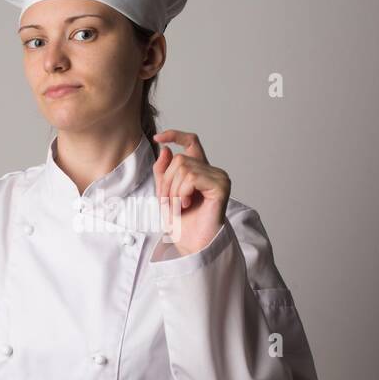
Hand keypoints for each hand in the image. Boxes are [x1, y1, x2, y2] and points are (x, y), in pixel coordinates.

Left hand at [152, 129, 230, 256]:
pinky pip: (192, 178)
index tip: (157, 138)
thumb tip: (165, 149)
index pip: (191, 141)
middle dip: (166, 182)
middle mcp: (212, 171)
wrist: (192, 244)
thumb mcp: (164, 193)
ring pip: (183, 168)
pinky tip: (186, 205)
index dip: (175, 135)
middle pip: (179, 159)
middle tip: (167, 202)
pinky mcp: (221, 185)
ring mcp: (219, 177)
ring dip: (173, 190)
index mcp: (200, 170)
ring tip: (177, 207)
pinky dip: (182, 192)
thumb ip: (163, 171)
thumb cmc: (182, 223)